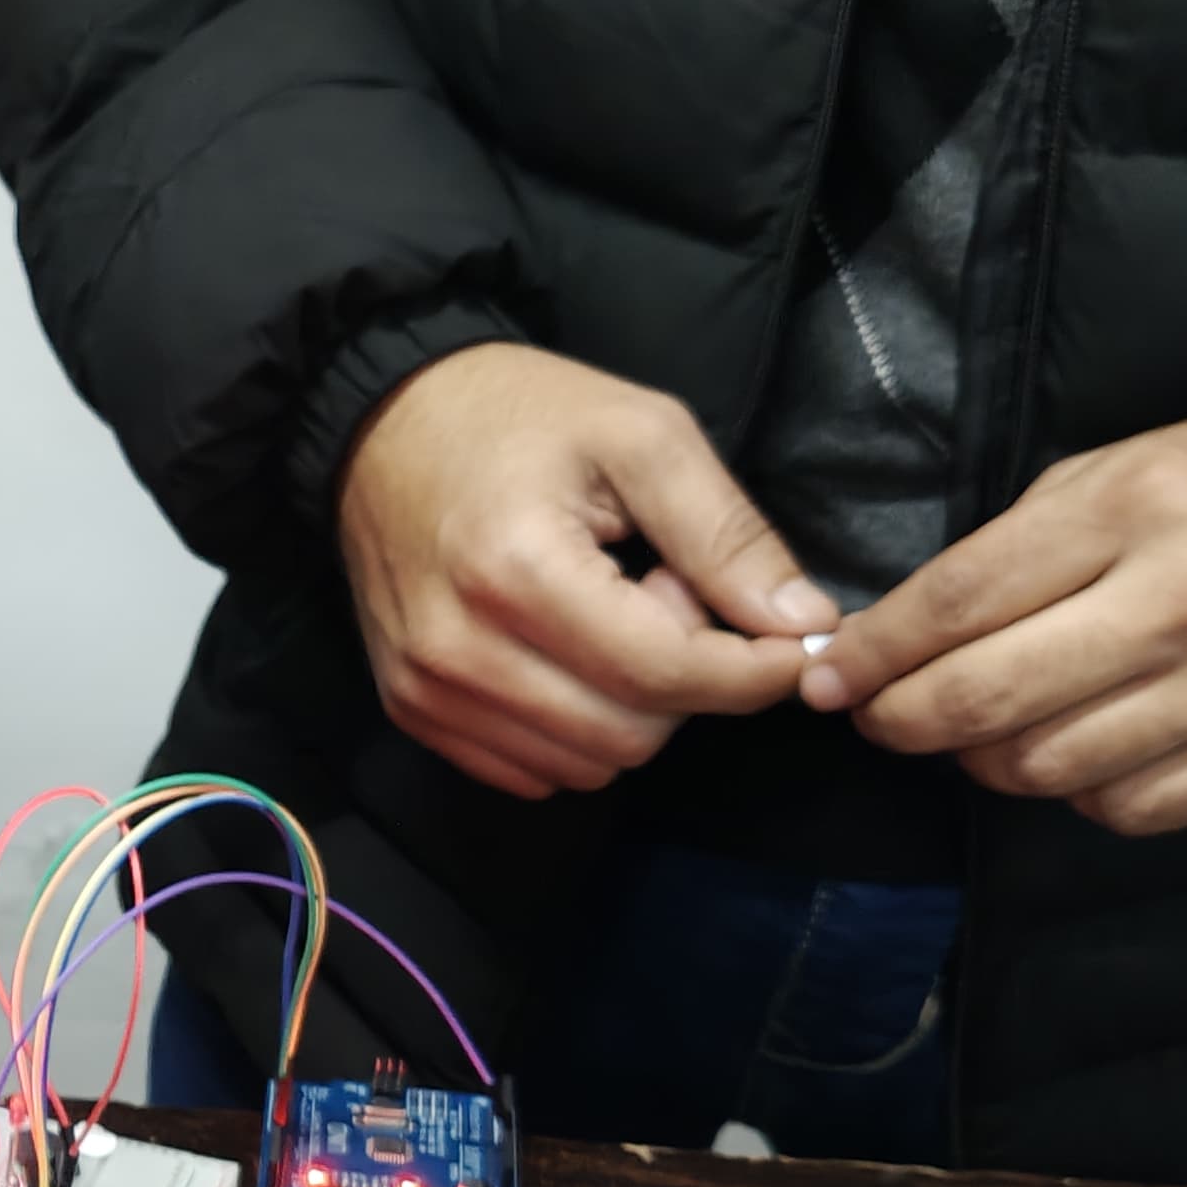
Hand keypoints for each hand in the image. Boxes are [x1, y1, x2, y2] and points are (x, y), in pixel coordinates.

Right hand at [337, 342, 832, 797]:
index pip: (665, 675)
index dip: (751, 672)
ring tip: (611, 618)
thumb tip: (802, 623)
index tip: (791, 642)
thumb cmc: (520, 415)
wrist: (384, 422)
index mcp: (517, 573)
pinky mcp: (412, 711)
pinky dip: (575, 729)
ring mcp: (426, 690)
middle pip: (631, 735)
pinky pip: (532, 771)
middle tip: (667, 593)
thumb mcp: (643, 437)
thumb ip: (727, 534)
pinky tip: (566, 654)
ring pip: (586, 765)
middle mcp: (459, 650)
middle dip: (681, 680)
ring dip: (627, 707)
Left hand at [799, 409, 1186, 835]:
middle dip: (903, 720)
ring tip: (982, 732)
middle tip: (880, 719)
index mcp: (1133, 509)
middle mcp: (1184, 602)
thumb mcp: (1115, 474)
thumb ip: (1006, 554)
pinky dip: (1077, 794)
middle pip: (988, 699)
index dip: (874, 655)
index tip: (829, 679)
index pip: (959, 602)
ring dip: (986, 762)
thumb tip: (892, 642)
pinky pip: (1127, 809)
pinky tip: (1077, 753)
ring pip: (1046, 769)